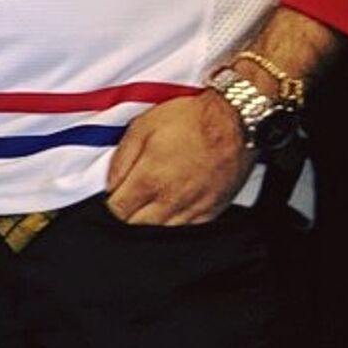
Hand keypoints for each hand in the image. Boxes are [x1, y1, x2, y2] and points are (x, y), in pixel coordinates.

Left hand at [103, 89, 250, 227]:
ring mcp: (195, 207)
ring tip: (154, 196)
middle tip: (131, 194)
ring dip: (152, 217)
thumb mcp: (143, 127)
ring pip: (162, 228)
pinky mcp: (213, 208)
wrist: (236, 120)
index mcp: (150, 179)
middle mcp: (172, 199)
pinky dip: (177, 218)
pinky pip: (188, 225)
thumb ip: (121, 160)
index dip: (112, 203)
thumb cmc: (193, 119)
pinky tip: (175, 201)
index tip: (114, 194)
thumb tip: (110, 184)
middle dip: (129, 212)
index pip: (118, 210)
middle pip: (138, 224)